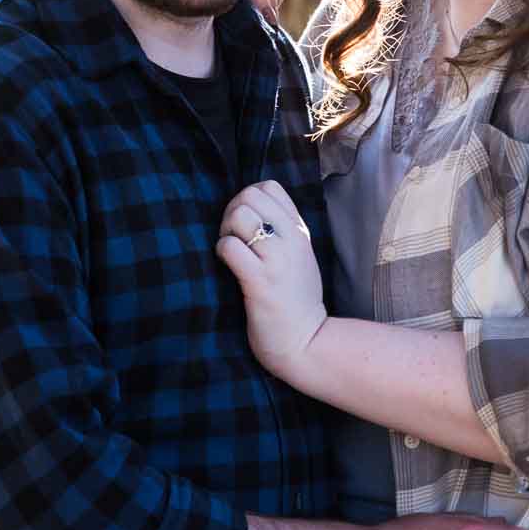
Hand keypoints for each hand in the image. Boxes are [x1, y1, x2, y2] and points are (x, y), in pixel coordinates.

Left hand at [215, 180, 324, 377]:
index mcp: (299, 231)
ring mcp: (277, 260)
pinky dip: (222, 252)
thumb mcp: (299, 258)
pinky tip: (228, 267)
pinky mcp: (260, 282)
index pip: (269, 187)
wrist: (306, 343)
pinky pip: (230, 247)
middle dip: (231, 211)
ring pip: (240, 215)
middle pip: (250, 195)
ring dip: (225, 230)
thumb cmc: (295, 302)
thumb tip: (250, 210)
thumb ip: (282, 231)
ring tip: (231, 252)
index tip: (245, 224)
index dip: (248, 198)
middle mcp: (291, 240)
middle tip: (233, 238)